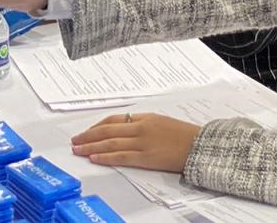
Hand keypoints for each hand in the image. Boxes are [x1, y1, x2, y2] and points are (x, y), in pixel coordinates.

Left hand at [71, 113, 201, 172]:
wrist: (201, 145)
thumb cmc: (184, 135)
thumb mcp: (162, 122)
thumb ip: (143, 125)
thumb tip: (125, 130)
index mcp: (144, 117)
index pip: (114, 120)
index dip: (97, 126)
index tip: (87, 132)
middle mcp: (141, 127)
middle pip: (107, 130)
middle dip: (88, 136)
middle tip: (75, 141)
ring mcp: (142, 142)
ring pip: (110, 143)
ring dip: (91, 146)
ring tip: (78, 150)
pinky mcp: (146, 157)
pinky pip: (121, 156)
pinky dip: (105, 157)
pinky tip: (95, 158)